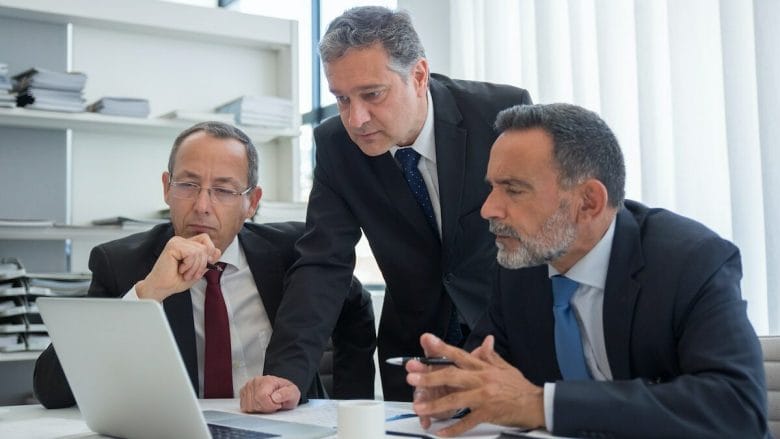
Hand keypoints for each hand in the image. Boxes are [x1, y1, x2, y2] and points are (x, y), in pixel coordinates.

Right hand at [135, 234, 220, 300]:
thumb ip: (208, 261)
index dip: (209, 253)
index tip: (203, 266)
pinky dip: (189, 265)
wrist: (162, 288)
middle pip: (205, 246)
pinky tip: (180, 270)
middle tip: (192, 274)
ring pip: (200, 251)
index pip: (206, 240)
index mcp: (187, 244)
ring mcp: (176, 242)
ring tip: (185, 273)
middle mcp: (181, 241)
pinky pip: (192, 253)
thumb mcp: (198, 270)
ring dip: (195, 267)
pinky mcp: (173, 246)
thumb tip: (218, 251)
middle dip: (202, 264)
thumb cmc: (175, 280)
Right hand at [239, 375, 300, 412]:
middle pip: (255, 403)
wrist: (281, 390)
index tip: (278, 404)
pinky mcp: (243, 393)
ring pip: (248, 406)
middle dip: (265, 408)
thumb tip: (275, 397)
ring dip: (258, 409)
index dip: (271, 405)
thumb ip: (286, 394)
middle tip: (273, 404)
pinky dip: (252, 409)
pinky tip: (259, 404)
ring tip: (267, 403)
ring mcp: (248, 387)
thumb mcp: (293, 393)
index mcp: (267, 380)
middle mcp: (255, 381)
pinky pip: (244, 407)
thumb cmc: (286, 392)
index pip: (262, 397)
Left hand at [407, 333, 544, 436]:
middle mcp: (482, 380)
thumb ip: (491, 355)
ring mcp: (484, 397)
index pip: (459, 355)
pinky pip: (467, 421)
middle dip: (429, 376)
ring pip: (455, 400)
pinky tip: (441, 431)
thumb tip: (485, 341)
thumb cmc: (520, 387)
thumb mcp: (505, 367)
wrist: (537, 404)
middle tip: (412, 377)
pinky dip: (453, 428)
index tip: (427, 341)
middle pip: (451, 376)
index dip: (442, 348)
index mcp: (484, 367)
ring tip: (420, 407)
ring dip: (435, 404)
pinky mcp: (488, 413)